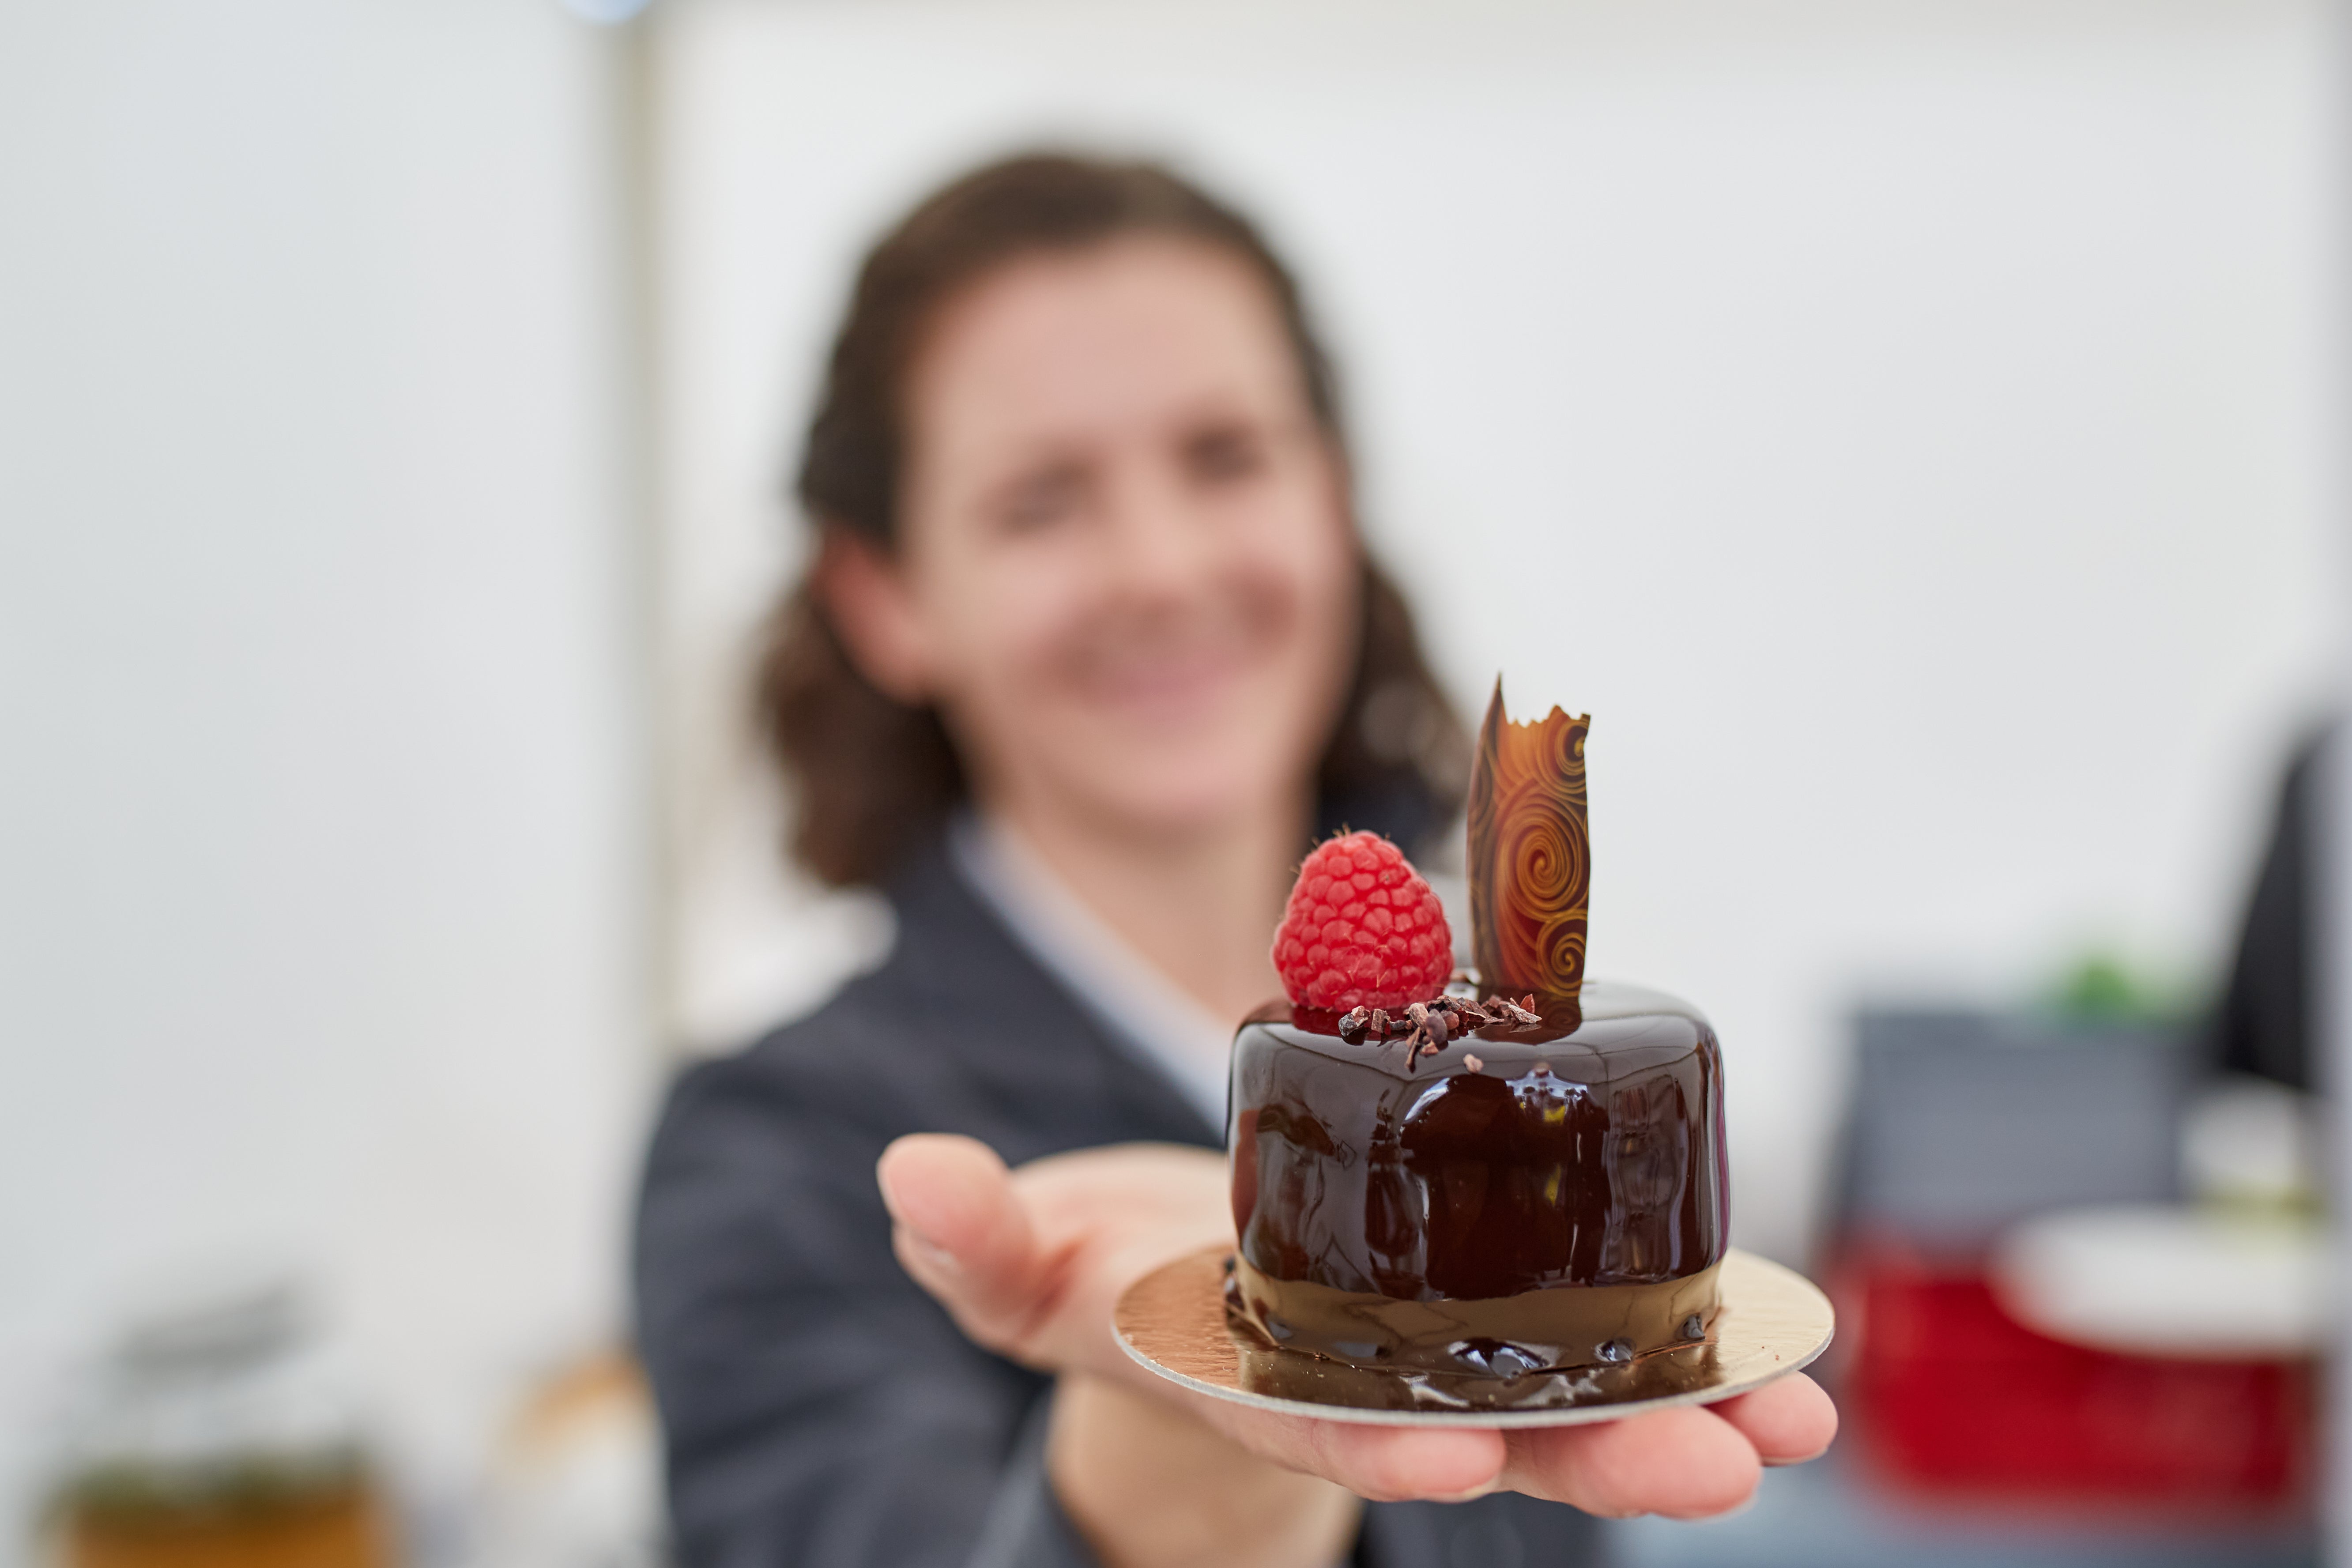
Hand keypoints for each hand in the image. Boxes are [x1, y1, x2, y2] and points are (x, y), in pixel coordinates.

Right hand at [877, 1134, 1836, 1519]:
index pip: (1314, 1417)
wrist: (1183, 1290)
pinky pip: (1599, 1325)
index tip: (1459, 1447)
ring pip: (1568, 1396)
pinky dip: (1691, 1335)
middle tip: (1717, 1466)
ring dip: (1685, 1407)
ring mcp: (1435, 1357)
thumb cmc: (1104, 1277)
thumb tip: (912, 1177)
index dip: (1379, 1435)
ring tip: (1798, 1414)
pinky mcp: (1489, 1306)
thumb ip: (975, 1238)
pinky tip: (1791, 1342)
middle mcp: (1358, 1386)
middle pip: (1481, 1430)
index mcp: (1245, 1378)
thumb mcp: (1026, 1265)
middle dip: (1595, 1452)